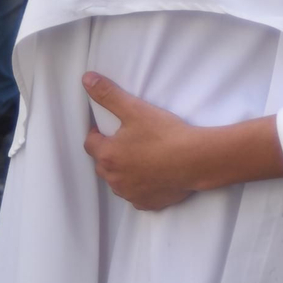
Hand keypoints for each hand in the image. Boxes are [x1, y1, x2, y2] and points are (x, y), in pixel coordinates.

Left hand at [82, 72, 195, 211]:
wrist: (196, 160)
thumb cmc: (165, 134)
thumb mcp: (135, 109)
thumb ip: (108, 94)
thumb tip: (86, 79)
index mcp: (108, 156)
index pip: (90, 143)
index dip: (97, 133)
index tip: (109, 127)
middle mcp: (114, 179)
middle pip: (103, 164)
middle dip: (110, 152)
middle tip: (128, 140)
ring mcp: (130, 193)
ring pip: (118, 181)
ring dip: (123, 171)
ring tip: (142, 156)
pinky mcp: (146, 203)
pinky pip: (136, 194)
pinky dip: (140, 185)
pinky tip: (153, 174)